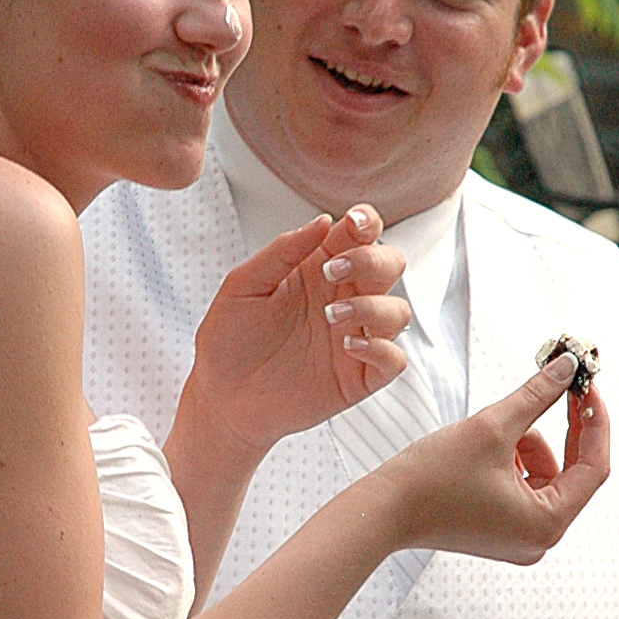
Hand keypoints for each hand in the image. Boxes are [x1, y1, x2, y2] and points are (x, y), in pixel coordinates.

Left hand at [179, 207, 411, 457]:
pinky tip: (349, 346)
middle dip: (372, 260)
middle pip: (391, 265)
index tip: (352, 224)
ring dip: (373, 307)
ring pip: (398, 312)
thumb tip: (322, 222)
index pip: (360, 236)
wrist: (220, 397)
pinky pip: (395, 359)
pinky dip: (382, 349)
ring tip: (331, 316)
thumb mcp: (244, 285)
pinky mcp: (357, 377)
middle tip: (331, 272)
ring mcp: (354, 338)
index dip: (366, 222)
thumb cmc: (229, 339)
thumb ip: (283, 251)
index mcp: (319, 270)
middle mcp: (344, 299)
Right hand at [385, 352, 608, 562]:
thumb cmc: (430, 481)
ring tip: (494, 432)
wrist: (382, 511)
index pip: (593, 467)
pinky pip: (524, 486)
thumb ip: (537, 396)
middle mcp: (539, 538)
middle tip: (560, 387)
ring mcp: (519, 538)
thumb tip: (565, 370)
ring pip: (544, 474)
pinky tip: (484, 450)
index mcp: (546, 524)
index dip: (594, 421)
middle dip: (560, 429)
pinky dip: (513, 460)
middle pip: (570, 471)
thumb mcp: (492, 427)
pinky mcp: (501, 530)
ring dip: (528, 443)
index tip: (588, 387)